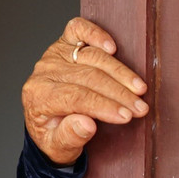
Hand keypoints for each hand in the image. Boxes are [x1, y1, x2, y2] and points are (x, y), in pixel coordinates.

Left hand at [21, 17, 148, 165]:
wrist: (46, 122)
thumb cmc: (53, 135)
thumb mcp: (58, 147)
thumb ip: (69, 137)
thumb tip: (86, 124)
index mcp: (38, 97)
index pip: (75, 97)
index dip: (104, 106)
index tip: (127, 115)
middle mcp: (44, 73)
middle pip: (88, 78)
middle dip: (118, 94)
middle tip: (140, 108)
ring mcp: (53, 56)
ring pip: (92, 57)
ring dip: (120, 73)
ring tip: (139, 89)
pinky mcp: (63, 44)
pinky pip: (77, 30)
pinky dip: (96, 34)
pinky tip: (112, 48)